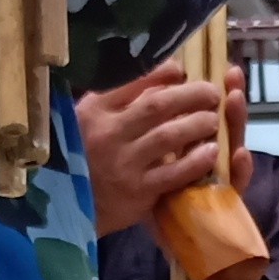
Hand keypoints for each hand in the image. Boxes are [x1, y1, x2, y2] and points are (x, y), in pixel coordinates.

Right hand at [76, 66, 239, 236]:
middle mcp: (108, 133)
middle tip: (211, 93)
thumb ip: (117, 100)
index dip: (163, 74)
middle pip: (158, 105)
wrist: (65, 208)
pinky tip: (211, 152)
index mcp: (94, 111)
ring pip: (169, 136)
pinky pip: (174, 173)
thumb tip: (159, 76)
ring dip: (197, 124)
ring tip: (213, 119)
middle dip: (191, 95)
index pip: (134, 82)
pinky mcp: (137, 191)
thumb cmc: (81, 157)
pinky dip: (196, 160)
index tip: (182, 72)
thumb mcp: (86, 121)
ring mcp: (123, 163)